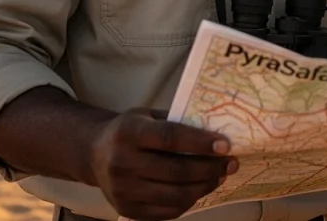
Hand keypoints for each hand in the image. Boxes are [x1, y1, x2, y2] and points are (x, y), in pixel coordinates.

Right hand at [87, 108, 237, 220]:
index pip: (170, 138)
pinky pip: (167, 211)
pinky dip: (190, 201)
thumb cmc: (132, 130)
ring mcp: (123, 190)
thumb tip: (217, 130)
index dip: (200, 142)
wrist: (95, 154)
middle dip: (210, 168)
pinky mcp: (127, 210)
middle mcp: (122, 163)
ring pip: (175, 195)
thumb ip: (177, 122)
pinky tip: (200, 189)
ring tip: (220, 176)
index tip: (225, 145)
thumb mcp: (149, 116)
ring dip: (205, 186)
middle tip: (231, 163)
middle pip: (176, 171)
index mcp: (129, 132)